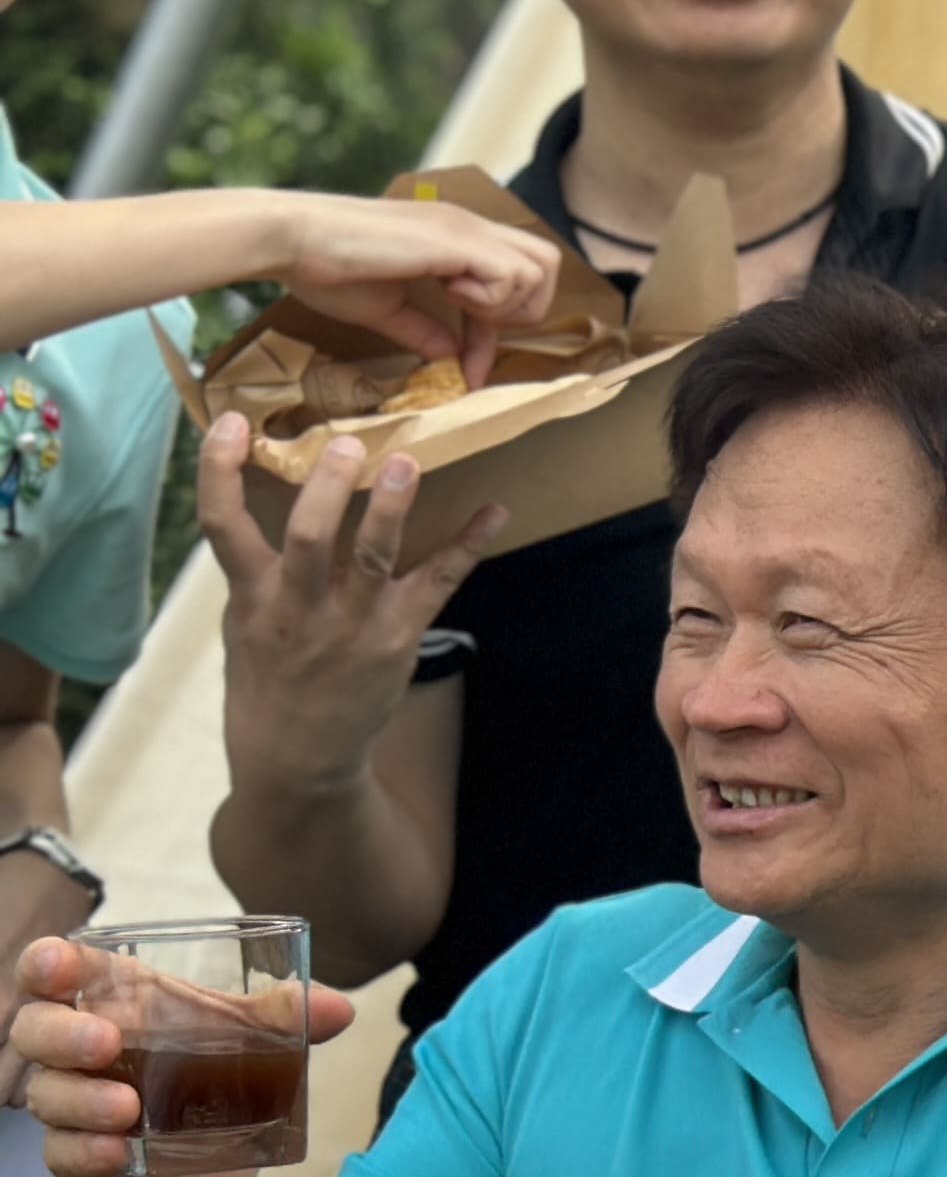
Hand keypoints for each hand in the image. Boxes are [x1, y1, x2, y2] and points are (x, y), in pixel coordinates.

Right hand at [14, 935, 350, 1176]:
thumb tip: (341, 1009)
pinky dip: (86, 1152)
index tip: (58, 964)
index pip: (56, 971)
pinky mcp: (79, 1160)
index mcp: (110, 1003)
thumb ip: (289, 1019)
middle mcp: (77, 1052)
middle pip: (35, 1029)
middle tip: (108, 1043)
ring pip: (48, 1094)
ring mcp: (74, 1107)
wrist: (226, 1166)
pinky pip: (64, 1155)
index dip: (47, 964)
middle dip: (61, 1033)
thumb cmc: (222, 1077)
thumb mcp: (255, 1042)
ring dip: (81, 1099)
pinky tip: (116, 1152)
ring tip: (127, 1108)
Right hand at [204, 417, 502, 798]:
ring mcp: (351, 624)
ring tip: (408, 463)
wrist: (296, 754)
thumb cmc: (268, 676)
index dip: (220, 470)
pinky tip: (495, 512)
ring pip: (371, 559)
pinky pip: (436, 584)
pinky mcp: (397, 637)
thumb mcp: (245, 622)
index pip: (222, 524)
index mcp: (252, 595)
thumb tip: (273, 495)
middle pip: (307, 537)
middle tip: (348, 444)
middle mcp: (300, 606)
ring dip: (391, 510)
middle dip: (327, 489)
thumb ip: (258, 567)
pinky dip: (467, 546)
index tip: (235, 423)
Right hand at [262, 194, 562, 384]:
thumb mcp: (385, 308)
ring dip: (506, 302)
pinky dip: (491, 297)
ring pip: (540, 267)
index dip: (497, 334)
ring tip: (455, 304)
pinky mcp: (454, 239)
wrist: (290, 238)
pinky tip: (448, 294)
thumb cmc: (325, 268)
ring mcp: (465, 228)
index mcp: (455, 238)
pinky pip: (512, 273)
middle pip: (548, 263)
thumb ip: (424, 330)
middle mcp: (469, 226)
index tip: (470, 372)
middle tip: (475, 324)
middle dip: (525, 309)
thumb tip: (450, 356)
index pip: (514, 281)